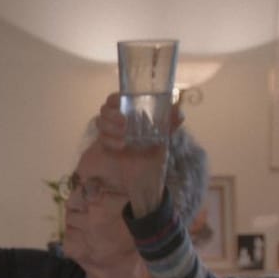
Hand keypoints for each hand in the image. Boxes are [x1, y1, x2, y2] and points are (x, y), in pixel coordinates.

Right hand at [97, 92, 181, 216]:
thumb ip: (171, 124)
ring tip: (124, 139)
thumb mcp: (165, 137)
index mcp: (131, 114)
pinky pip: (101, 139)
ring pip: (100, 122)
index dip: (115, 99)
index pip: (116, 99)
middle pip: (104, 109)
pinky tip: (120, 147)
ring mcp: (110, 134)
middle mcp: (118, 121)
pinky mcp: (105, 147)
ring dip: (110, 128)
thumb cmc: (155, 154)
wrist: (147, 178)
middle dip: (111, 115)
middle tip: (124, 123)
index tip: (121, 102)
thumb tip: (179, 112)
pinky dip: (110, 141)